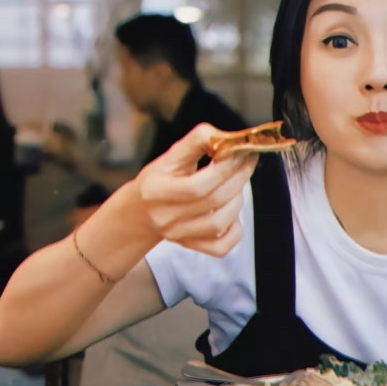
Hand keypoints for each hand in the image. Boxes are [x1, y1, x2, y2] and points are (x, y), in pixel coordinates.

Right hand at [137, 123, 258, 256]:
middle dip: (237, 178)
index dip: (225, 167)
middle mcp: (165, 216)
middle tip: (247, 162)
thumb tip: (226, 138)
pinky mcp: (191, 246)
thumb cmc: (159, 180)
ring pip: (219, 224)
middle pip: (213, 201)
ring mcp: (178, 235)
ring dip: (237, 201)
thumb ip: (197, 142)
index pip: (197, 184)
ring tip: (237, 185)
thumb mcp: (170, 157)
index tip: (240, 151)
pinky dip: (235, 231)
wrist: (140, 212)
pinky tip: (233, 213)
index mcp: (156, 190)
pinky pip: (220, 247)